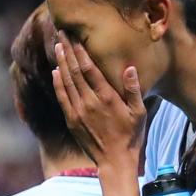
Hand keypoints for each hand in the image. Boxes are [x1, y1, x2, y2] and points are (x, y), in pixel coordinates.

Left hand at [52, 39, 146, 195]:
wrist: (115, 162)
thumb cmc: (131, 136)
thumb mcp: (139, 112)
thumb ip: (133, 89)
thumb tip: (129, 67)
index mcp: (107, 98)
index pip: (90, 68)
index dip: (80, 50)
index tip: (74, 36)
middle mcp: (90, 102)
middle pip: (75, 70)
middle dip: (67, 50)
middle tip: (61, 33)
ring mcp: (78, 112)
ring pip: (67, 81)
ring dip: (61, 62)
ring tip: (57, 46)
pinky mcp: (72, 120)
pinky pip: (62, 97)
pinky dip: (58, 83)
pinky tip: (56, 70)